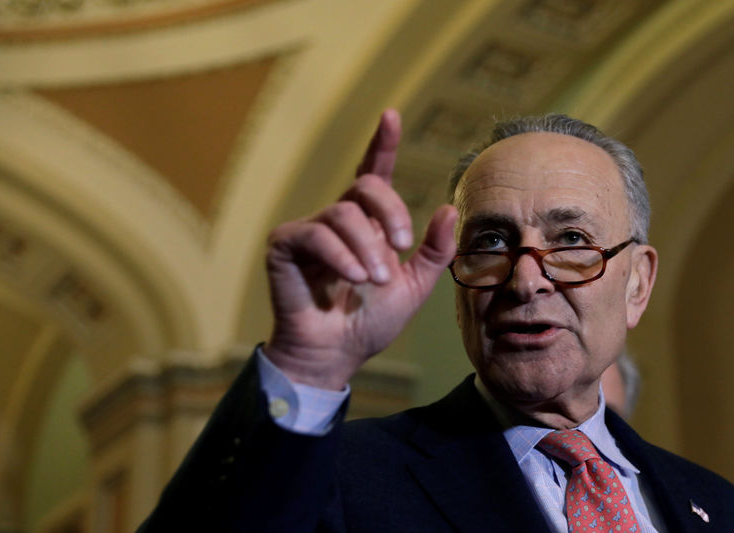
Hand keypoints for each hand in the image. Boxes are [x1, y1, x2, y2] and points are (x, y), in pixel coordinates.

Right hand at [263, 110, 456, 389]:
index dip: (382, 143)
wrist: (336, 354)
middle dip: (390, 211)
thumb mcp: (413, 286)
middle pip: (365, 185)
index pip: (374, 173)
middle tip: (401, 246)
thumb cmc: (369, 321)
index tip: (391, 115)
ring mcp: (309, 230)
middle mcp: (338, 219)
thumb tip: (450, 207)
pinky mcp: (284, 245)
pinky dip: (339, 255)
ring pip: (342, 213)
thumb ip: (434, 251)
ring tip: (375, 281)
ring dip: (366, 248)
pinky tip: (352, 278)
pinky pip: (314, 235)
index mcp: (368, 223)